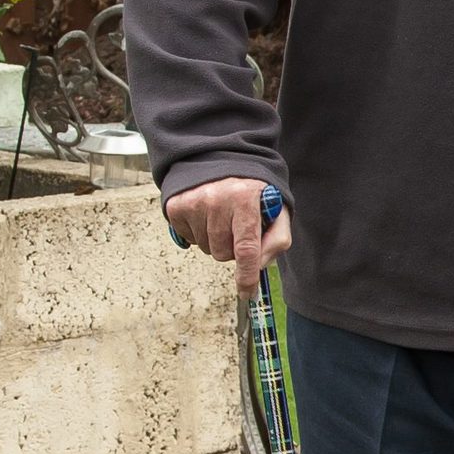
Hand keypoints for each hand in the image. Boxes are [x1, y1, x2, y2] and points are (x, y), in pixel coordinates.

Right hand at [166, 175, 291, 295]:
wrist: (222, 159)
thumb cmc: (253, 192)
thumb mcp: (276, 210)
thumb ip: (277, 240)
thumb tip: (257, 268)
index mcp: (247, 199)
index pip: (247, 248)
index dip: (246, 276)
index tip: (247, 294)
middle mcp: (218, 199)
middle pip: (223, 253)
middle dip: (232, 248)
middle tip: (237, 226)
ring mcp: (194, 201)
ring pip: (205, 248)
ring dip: (215, 241)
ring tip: (222, 217)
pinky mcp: (176, 204)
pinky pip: (188, 239)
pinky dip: (198, 233)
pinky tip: (206, 215)